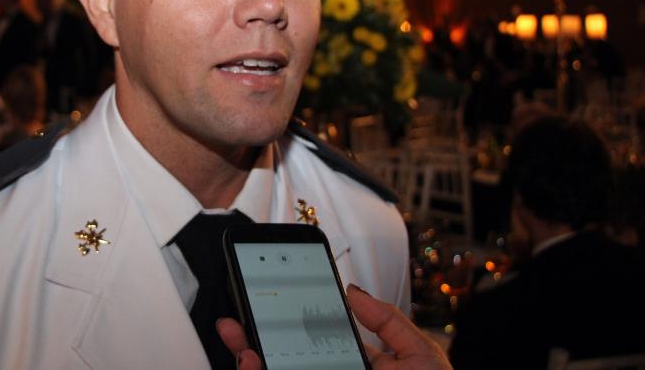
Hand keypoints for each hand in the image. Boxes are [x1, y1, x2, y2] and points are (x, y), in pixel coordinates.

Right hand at [215, 284, 451, 369]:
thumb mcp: (419, 355)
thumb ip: (387, 321)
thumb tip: (353, 292)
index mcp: (357, 368)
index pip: (312, 345)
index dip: (286, 326)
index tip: (266, 306)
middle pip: (282, 362)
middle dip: (253, 341)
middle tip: (235, 324)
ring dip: (250, 363)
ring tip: (244, 348)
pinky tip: (254, 364)